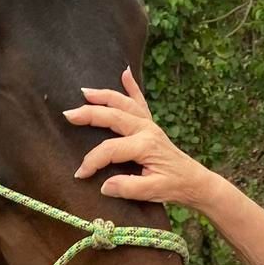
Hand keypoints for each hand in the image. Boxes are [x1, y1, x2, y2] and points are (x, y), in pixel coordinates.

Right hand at [64, 68, 217, 207]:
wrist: (194, 181)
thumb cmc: (174, 186)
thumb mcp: (153, 192)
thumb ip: (128, 188)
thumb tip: (104, 186)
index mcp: (145, 145)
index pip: (110, 149)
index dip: (92, 161)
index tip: (80, 174)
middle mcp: (146, 129)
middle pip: (113, 116)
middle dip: (89, 114)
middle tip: (69, 114)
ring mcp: (149, 124)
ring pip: (123, 103)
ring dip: (104, 96)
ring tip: (85, 92)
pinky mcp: (151, 124)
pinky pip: (140, 101)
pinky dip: (132, 86)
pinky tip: (126, 72)